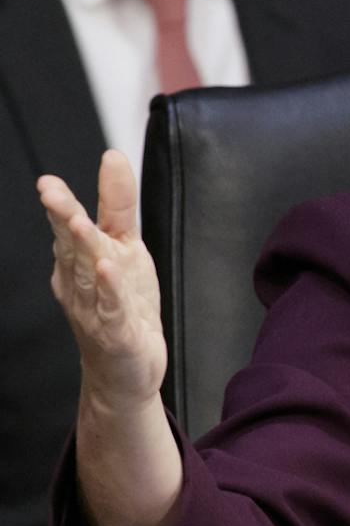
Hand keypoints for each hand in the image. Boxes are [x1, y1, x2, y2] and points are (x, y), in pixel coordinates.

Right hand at [39, 151, 166, 408]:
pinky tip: (109, 269)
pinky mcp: (117, 331)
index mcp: (82, 260)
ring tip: (78, 222)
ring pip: (88, 273)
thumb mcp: (126, 247)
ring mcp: (96, 307)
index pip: (69, 227)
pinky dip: (110, 289)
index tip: (47, 181)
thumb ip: (118, 205)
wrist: (125, 369)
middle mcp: (81, 282)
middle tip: (51, 193)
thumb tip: (112, 157)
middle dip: (61, 219)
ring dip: (83, 248)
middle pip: (70, 245)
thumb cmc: (122, 305)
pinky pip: (112, 308)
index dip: (60, 204)